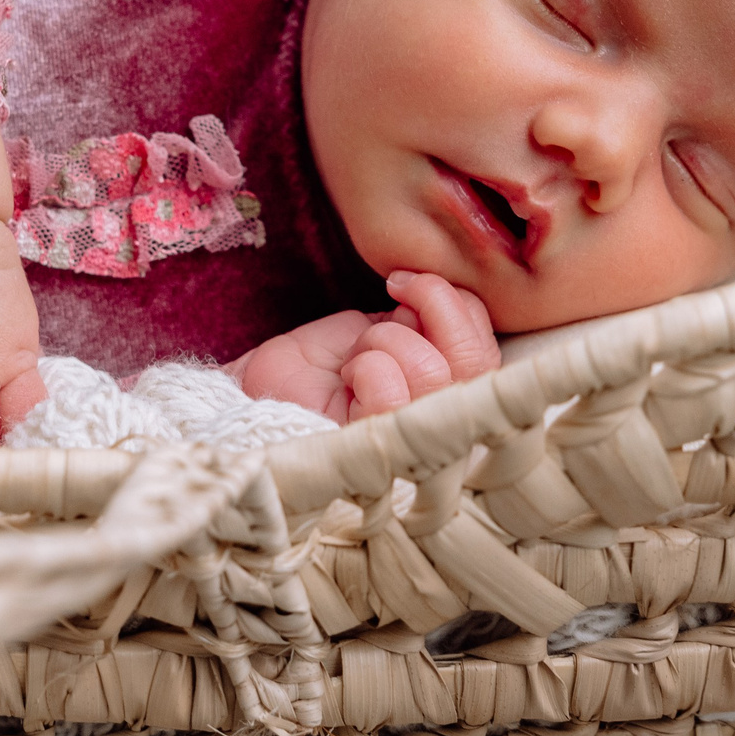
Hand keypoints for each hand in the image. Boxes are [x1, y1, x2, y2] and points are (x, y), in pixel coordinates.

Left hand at [228, 270, 499, 422]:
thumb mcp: (369, 330)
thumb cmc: (306, 369)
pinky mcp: (372, 454)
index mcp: (442, 395)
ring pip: (431, 369)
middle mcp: (438, 426)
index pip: (487, 350)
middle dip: (436, 305)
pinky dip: (367, 365)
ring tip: (354, 356)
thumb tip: (440, 308)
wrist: (247, 393)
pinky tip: (345, 377)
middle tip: (396, 288)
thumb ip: (416, 324)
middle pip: (475, 362)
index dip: (460, 305)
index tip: (405, 281)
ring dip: (386, 339)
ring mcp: (409, 444)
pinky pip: (391, 391)